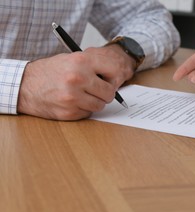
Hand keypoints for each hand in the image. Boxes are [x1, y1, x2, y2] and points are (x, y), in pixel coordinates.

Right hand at [18, 45, 135, 120]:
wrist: (25, 86)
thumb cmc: (50, 72)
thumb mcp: (71, 59)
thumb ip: (93, 66)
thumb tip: (115, 77)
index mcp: (81, 62)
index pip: (113, 71)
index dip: (113, 78)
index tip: (110, 80)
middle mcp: (78, 79)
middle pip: (109, 93)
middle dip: (105, 93)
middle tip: (98, 91)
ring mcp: (73, 97)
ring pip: (100, 106)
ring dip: (95, 103)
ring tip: (83, 96)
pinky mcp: (68, 112)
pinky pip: (87, 114)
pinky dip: (83, 109)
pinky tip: (73, 102)